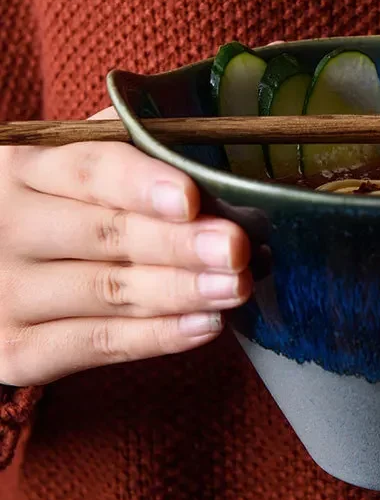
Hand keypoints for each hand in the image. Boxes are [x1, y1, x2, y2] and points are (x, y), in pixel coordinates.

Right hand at [0, 109, 251, 385]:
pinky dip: (157, 337)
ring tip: (236, 287)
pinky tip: (205, 325)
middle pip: (103, 235)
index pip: (87, 170)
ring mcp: (6, 292)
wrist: (10, 276)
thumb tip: (216, 154)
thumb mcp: (88, 168)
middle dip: (177, 244)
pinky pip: (98, 344)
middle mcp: (6, 227)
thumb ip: (139, 150)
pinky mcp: (15, 349)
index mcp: (26, 168)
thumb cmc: (72, 210)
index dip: (141, 184)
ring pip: (108, 292)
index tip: (191, 199)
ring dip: (181, 292)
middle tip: (236, 249)